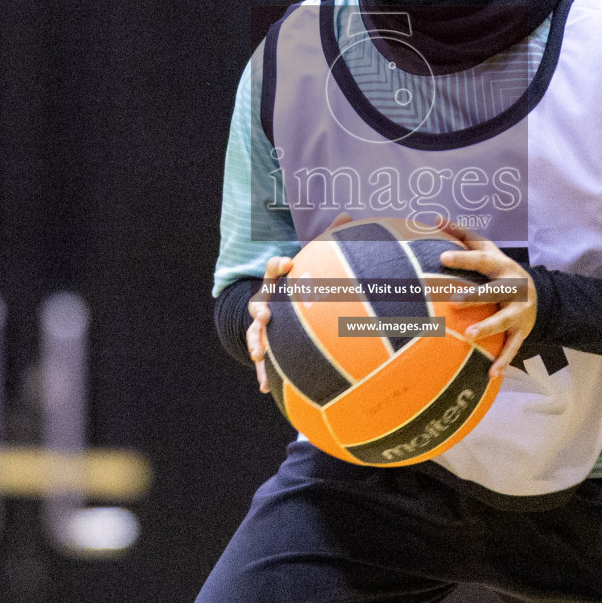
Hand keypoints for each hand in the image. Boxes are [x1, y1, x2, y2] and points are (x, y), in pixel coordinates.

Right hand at [245, 256, 292, 393]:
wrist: (275, 302)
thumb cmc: (277, 286)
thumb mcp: (275, 274)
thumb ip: (278, 265)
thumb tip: (288, 261)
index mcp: (261, 305)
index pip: (258, 307)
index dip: (260, 311)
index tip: (265, 315)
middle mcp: (259, 324)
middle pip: (254, 334)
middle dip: (256, 343)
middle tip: (258, 352)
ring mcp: (264, 339)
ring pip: (259, 353)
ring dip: (261, 367)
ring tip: (263, 381)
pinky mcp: (271, 351)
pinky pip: (267, 365)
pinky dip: (266, 377)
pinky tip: (267, 389)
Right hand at [247, 213, 353, 393]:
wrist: (279, 307)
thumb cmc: (302, 282)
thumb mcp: (312, 261)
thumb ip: (326, 240)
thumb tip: (347, 215)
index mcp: (278, 281)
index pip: (274, 268)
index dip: (279, 264)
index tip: (289, 262)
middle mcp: (266, 301)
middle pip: (258, 302)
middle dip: (260, 308)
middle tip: (266, 313)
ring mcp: (263, 325)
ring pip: (254, 333)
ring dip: (256, 342)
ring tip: (259, 352)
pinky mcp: (266, 346)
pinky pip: (262, 362)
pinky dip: (263, 374)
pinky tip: (266, 388)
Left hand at [437, 221, 536, 377]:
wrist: (536, 295)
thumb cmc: (500, 271)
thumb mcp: (487, 250)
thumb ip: (462, 235)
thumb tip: (434, 218)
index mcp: (502, 266)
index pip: (481, 259)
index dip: (463, 258)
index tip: (442, 258)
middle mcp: (514, 287)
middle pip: (496, 290)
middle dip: (477, 295)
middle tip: (454, 301)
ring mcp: (520, 310)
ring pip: (505, 319)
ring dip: (489, 327)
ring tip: (470, 335)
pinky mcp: (522, 330)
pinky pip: (513, 346)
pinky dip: (503, 360)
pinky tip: (491, 373)